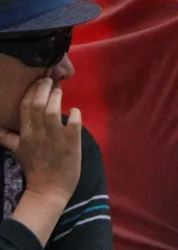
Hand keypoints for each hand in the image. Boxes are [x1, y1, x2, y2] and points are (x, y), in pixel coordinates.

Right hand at [0, 78, 81, 205]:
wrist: (49, 190)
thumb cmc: (36, 168)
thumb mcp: (18, 151)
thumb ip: (8, 138)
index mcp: (25, 134)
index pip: (25, 106)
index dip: (32, 90)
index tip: (39, 81)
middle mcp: (38, 133)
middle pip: (38, 104)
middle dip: (44, 88)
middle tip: (50, 80)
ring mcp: (55, 137)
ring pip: (53, 110)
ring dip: (56, 97)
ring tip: (60, 91)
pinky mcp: (71, 142)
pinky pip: (74, 123)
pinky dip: (76, 114)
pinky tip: (75, 110)